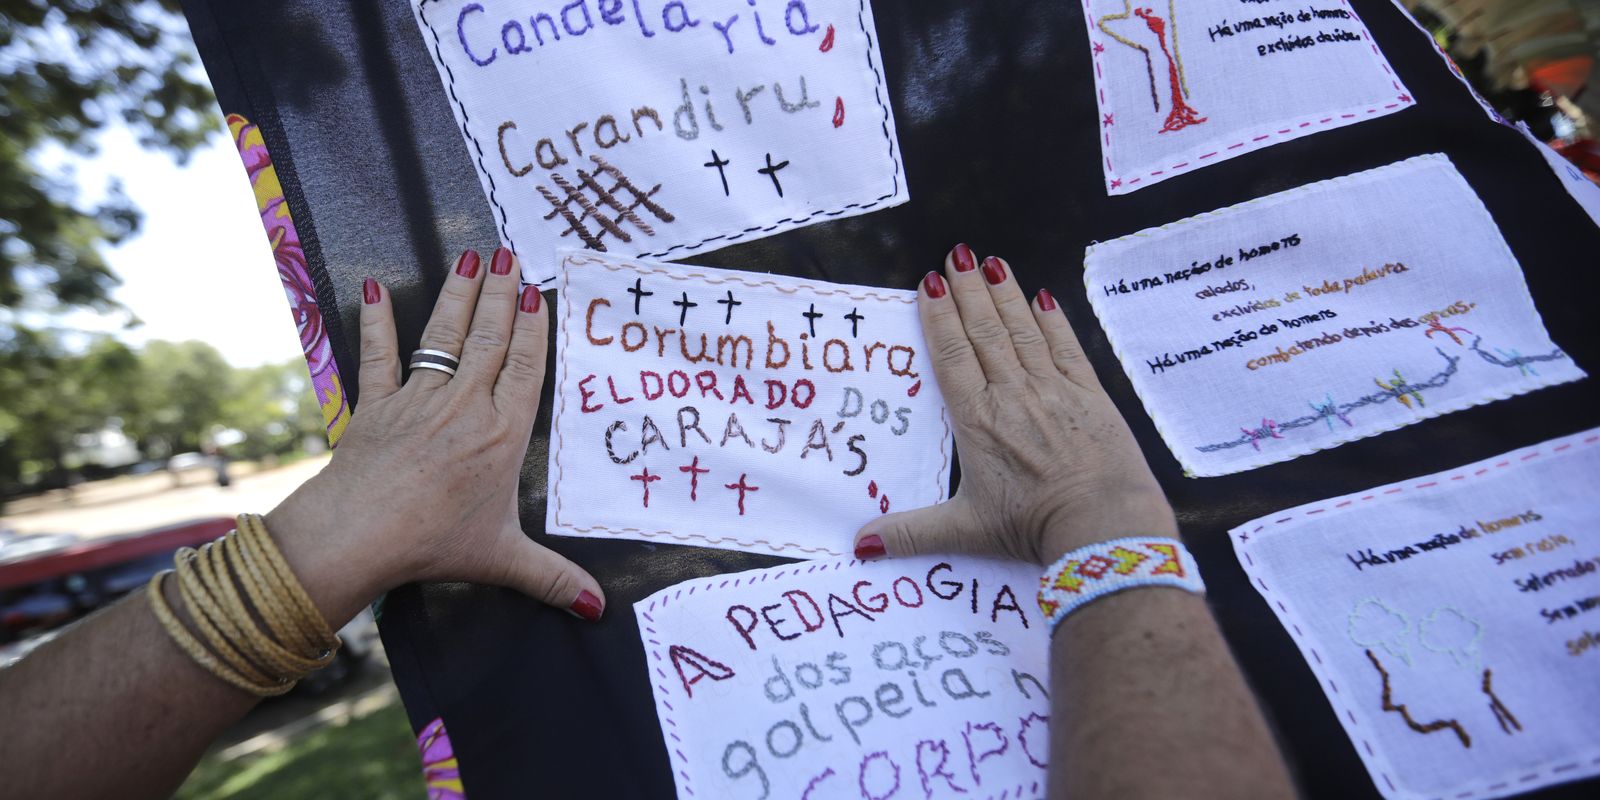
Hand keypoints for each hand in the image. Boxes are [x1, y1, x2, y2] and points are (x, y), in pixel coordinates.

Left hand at [267, 247, 604, 625]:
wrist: (359, 535)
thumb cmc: (434, 543)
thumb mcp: (503, 560)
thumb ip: (553, 579)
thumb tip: (599, 610)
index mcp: (502, 435)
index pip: (525, 369)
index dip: (534, 329)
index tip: (539, 293)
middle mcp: (465, 408)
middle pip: (490, 341)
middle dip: (502, 295)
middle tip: (510, 254)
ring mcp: (419, 401)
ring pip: (444, 338)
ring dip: (458, 297)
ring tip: (471, 258)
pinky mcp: (377, 405)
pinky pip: (380, 357)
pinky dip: (380, 323)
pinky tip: (379, 289)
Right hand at [852, 244, 1175, 565]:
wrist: (1102, 526)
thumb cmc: (1032, 528)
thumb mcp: (965, 530)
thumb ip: (910, 533)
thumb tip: (858, 546)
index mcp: (978, 422)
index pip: (953, 358)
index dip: (940, 318)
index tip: (931, 284)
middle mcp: (1013, 396)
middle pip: (986, 334)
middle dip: (968, 292)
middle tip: (956, 255)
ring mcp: (1054, 391)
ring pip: (1023, 332)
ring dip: (1005, 295)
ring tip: (990, 263)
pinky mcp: (1090, 396)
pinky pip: (1066, 348)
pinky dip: (1053, 320)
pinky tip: (1042, 296)